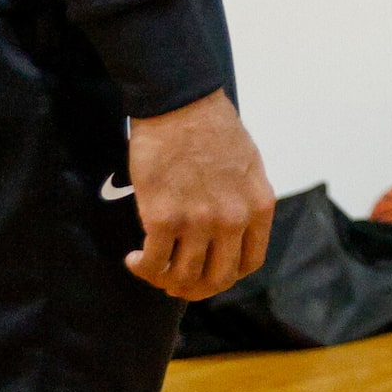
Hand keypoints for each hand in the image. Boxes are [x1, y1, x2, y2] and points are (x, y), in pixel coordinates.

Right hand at [124, 90, 273, 300]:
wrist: (180, 103)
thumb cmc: (211, 127)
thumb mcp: (247, 166)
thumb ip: (243, 202)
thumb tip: (230, 232)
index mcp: (258, 206)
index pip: (249, 263)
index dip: (225, 276)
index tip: (207, 273)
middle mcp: (233, 219)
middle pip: (217, 279)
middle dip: (194, 288)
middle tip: (174, 283)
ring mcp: (199, 221)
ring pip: (183, 277)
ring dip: (163, 281)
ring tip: (149, 268)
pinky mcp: (164, 217)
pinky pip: (153, 263)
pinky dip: (142, 268)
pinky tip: (132, 259)